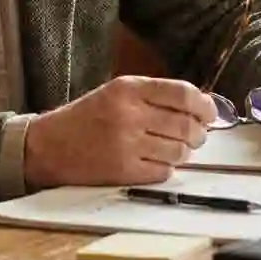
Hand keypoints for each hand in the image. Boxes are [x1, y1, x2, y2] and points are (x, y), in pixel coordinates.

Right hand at [23, 76, 216, 187]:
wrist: (49, 146)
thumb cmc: (87, 117)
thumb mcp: (115, 93)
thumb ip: (153, 96)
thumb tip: (199, 107)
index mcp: (127, 88)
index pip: (182, 93)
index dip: (204, 105)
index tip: (211, 113)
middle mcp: (129, 113)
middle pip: (186, 125)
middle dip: (199, 133)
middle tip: (196, 136)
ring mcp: (126, 144)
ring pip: (179, 151)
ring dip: (183, 152)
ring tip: (173, 149)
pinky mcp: (124, 171)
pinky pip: (164, 171)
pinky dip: (166, 168)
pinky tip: (155, 162)